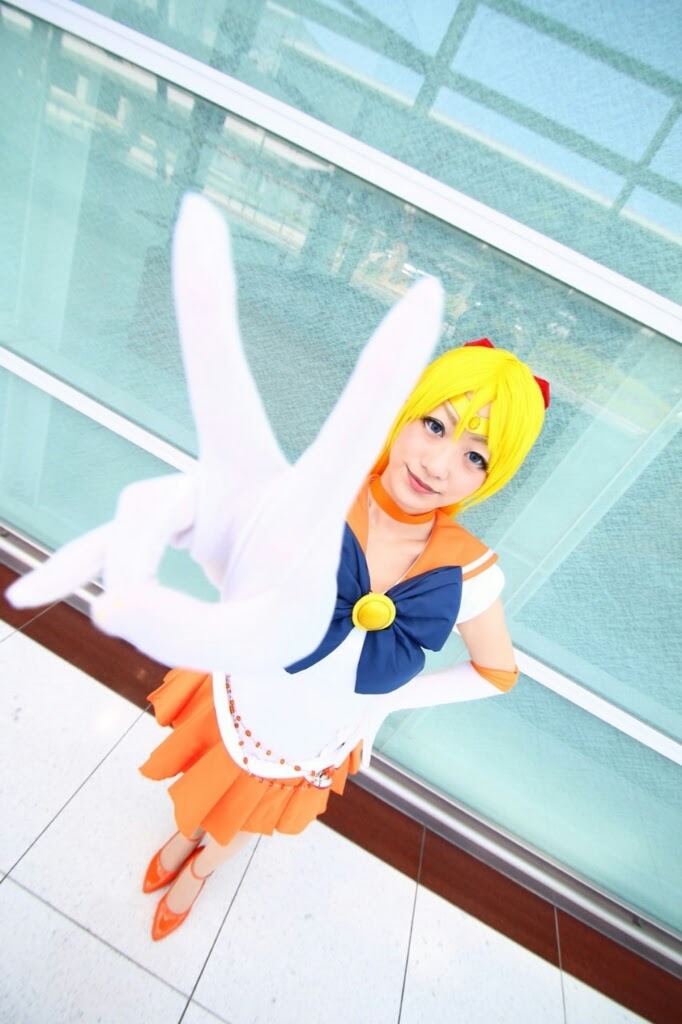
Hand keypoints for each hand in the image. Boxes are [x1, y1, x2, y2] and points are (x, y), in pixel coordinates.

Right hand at [6, 195, 443, 670]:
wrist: (273, 642)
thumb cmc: (286, 631)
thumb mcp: (253, 647)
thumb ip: (183, 632)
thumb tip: (103, 604)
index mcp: (304, 500)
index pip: (351, 422)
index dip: (385, 361)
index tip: (425, 290)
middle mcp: (247, 476)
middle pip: (218, 386)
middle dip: (206, 302)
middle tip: (195, 214)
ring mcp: (198, 490)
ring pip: (139, 517)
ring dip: (133, 578)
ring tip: (132, 622)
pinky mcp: (160, 518)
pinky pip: (101, 538)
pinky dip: (73, 566)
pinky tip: (33, 597)